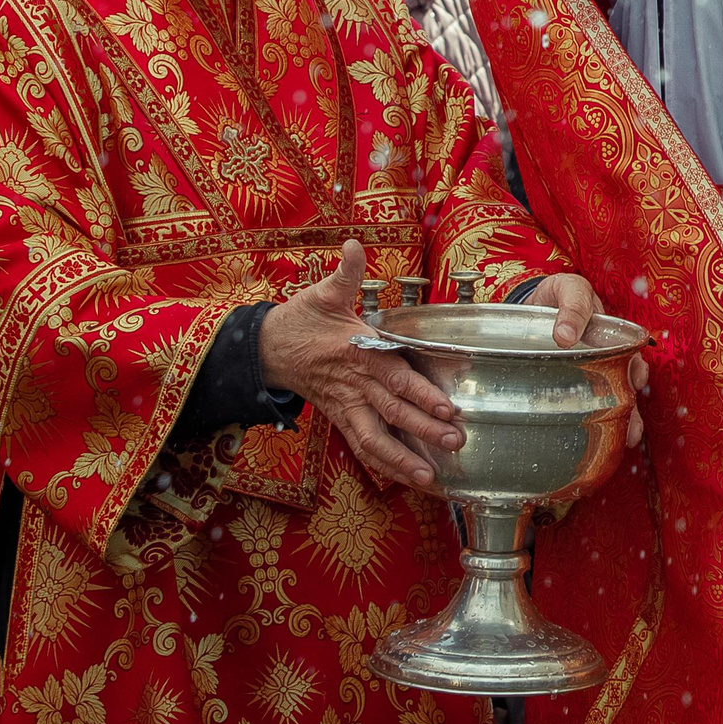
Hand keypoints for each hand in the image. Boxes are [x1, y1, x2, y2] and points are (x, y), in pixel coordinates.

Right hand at [258, 240, 461, 488]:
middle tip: (456, 441)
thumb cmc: (301, 319)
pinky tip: (406, 478)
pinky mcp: (340, 418)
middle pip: (394, 412)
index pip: (396, 377)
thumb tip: (352, 245)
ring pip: (376, 439)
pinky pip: (363, 446)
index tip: (448, 407)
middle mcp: (357, 385)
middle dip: (425, 429)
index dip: (422, 394)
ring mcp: (347, 405)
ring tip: (430, 477)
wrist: (266, 350)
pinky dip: (384, 464)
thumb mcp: (323, 292)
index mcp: (359, 353)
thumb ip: (345, 272)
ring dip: (404, 459)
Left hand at [516, 271, 647, 448]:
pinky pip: (585, 404)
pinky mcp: (568, 384)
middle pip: (624, 384)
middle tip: (634, 425)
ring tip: (628, 438)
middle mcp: (604, 354)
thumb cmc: (554, 295)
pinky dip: (595, 422)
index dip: (636, 368)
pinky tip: (599, 438)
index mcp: (608, 331)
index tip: (636, 380)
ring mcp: (587, 370)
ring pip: (611, 397)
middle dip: (632, 405)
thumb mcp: (566, 288)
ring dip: (622, 418)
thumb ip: (572, 307)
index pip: (630, 352)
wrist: (528, 305)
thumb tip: (566, 337)